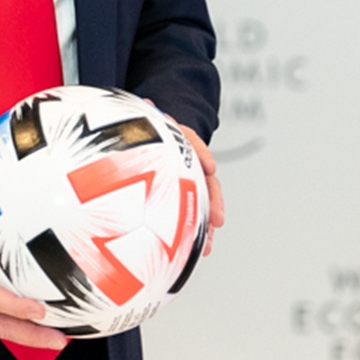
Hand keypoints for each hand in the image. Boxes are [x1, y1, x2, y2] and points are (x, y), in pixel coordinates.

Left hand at [157, 110, 224, 256]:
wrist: (151, 134)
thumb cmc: (143, 129)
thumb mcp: (141, 121)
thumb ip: (143, 117)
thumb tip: (146, 103)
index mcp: (178, 141)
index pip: (194, 143)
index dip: (202, 154)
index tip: (210, 167)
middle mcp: (187, 162)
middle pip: (205, 181)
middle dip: (213, 201)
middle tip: (218, 220)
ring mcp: (186, 180)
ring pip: (200, 203)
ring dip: (205, 225)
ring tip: (208, 247)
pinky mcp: (180, 197)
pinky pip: (188, 215)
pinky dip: (190, 234)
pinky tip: (188, 255)